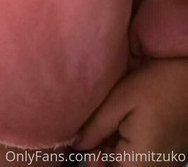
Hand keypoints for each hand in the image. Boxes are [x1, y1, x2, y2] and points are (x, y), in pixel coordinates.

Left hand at [71, 58, 187, 165]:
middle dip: (101, 155)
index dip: (92, 162)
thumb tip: (76, 145)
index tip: (85, 142)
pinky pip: (140, 159)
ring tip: (109, 124)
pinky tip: (123, 126)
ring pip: (128, 164)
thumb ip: (95, 128)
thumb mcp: (119, 100)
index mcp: (140, 164)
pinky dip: (126, 147)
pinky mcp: (168, 156)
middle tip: (95, 129)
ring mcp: (164, 165)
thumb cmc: (158, 85)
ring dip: (113, 151)